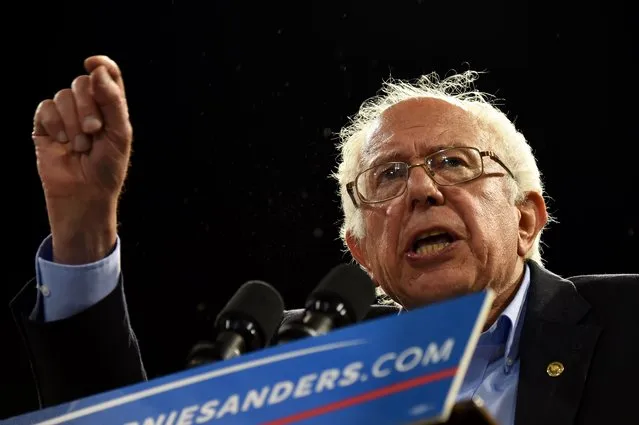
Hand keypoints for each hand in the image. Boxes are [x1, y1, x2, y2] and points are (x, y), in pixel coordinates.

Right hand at [33, 56, 132, 263]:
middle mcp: (88, 107)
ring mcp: (65, 116)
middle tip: (94, 131)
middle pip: (82, 83)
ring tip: (80, 146)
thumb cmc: (108, 168)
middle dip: (88, 106)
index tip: (93, 63)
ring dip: (73, 122)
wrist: (85, 194)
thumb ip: (112, 101)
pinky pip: (45, 109)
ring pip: (63, 96)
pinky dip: (55, 124)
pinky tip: (62, 142)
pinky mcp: (45, 127)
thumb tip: (97, 69)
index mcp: (110, 107)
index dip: (101, 65)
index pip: (106, 75)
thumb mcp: (119, 134)